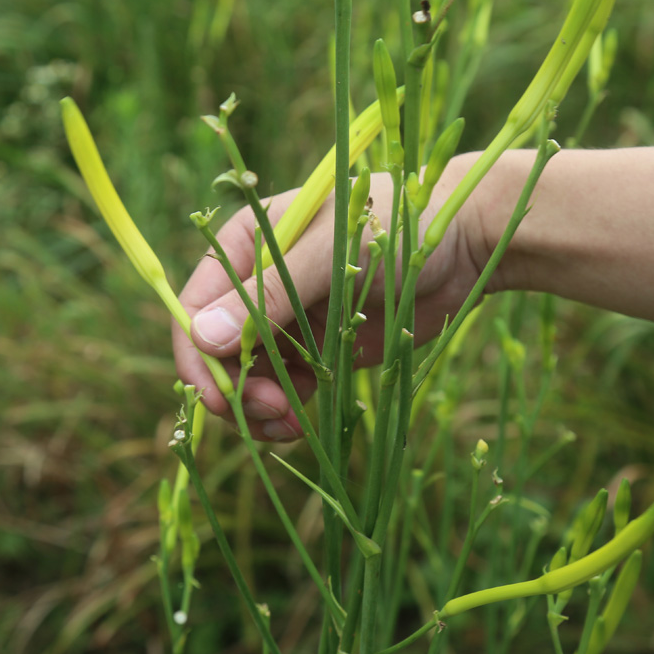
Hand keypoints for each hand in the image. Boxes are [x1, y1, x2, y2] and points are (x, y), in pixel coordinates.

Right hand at [172, 155, 506, 441]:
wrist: (459, 245)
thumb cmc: (393, 228)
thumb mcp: (330, 255)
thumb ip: (270, 295)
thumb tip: (201, 337)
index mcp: (245, 247)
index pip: (194, 308)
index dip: (197, 358)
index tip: (222, 397)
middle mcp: (257, 286)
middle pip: (216, 352)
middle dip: (235, 389)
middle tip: (273, 410)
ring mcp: (286, 321)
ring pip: (247, 377)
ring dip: (257, 409)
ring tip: (289, 425)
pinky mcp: (317, 349)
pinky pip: (283, 388)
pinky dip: (283, 412)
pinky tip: (300, 425)